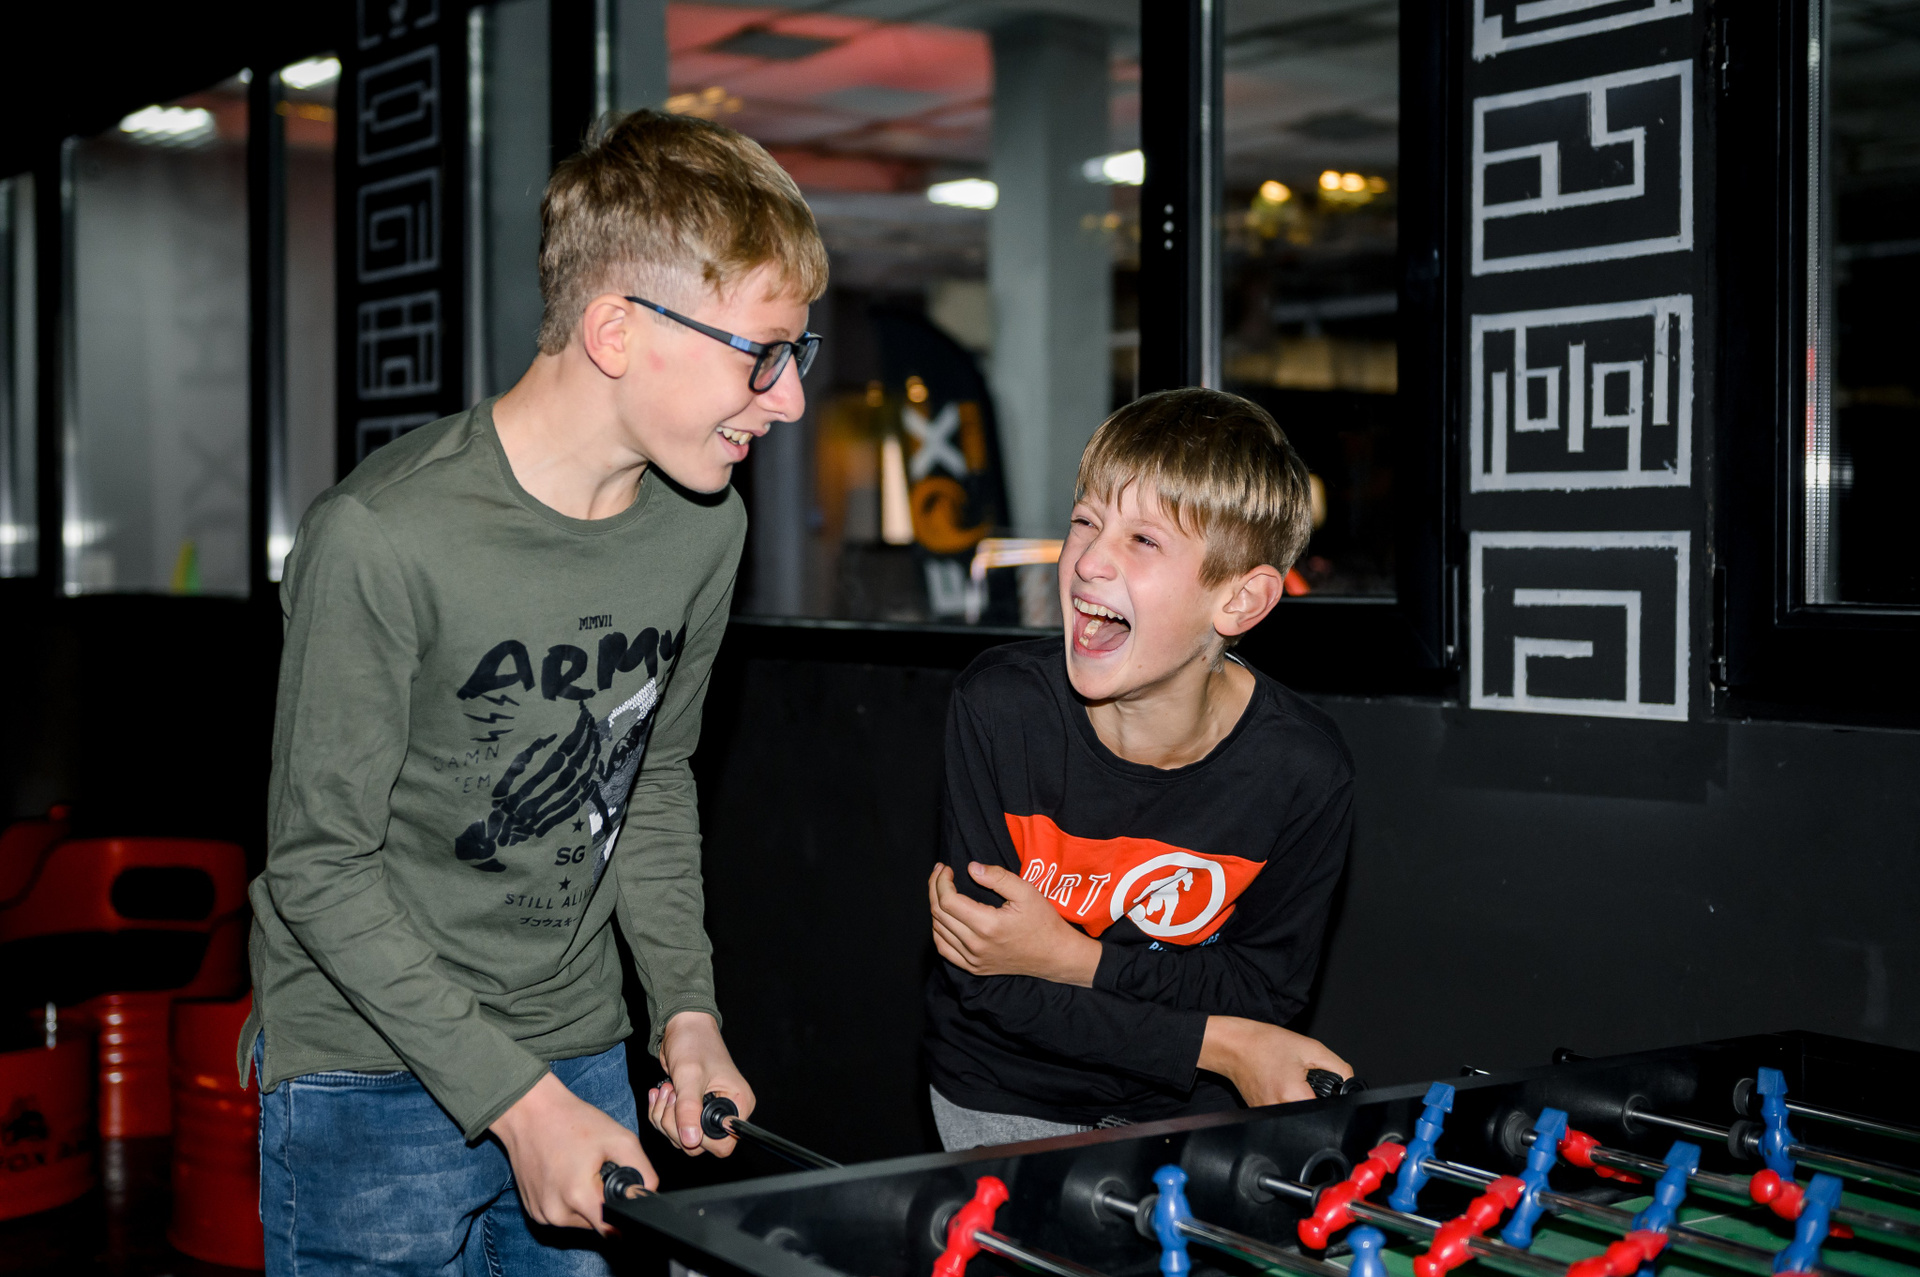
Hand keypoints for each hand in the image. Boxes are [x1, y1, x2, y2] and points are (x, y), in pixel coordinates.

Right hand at [491, 1071, 651, 1234]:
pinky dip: (568, 1199)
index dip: (624, 1217)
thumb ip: (643, 1171)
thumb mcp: (619, 1139)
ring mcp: (541, 1214)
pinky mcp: (532, 1210)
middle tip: (597, 1171)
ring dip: (585, 1202)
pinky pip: (561, 1214)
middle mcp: (556, 1213)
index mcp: (578, 1197)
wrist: (529, 1112)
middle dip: (602, 1202)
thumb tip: (649, 1195)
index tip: (623, 1198)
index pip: (612, 1230)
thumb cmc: (573, 1121)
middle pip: (595, 1224)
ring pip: (578, 1220)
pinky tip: (565, 1174)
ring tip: (579, 1169)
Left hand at [647, 1011, 751, 1157]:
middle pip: (699, 1144)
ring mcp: (707, 1112)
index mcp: (738, 1105)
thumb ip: (689, 1109)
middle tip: (671, 1096)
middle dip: (676, 1125)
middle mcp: (726, 1112)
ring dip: (665, 1118)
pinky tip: (660, 1093)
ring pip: (682, 1137)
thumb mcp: (690, 1076)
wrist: (683, 1027)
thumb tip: (691, 1141)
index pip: (724, 1143)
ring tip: (666, 1090)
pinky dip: (661, 1113)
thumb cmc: (694, 1043)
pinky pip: (673, 1127)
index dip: (701, 1138)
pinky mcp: (692, 1110)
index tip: (685, 1115)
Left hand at [929, 861, 1102, 986]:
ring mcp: (974, 960)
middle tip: (940, 873)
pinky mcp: (975, 968)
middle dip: (935, 888)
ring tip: (942, 890)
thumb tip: (970, 868)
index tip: (947, 868)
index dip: (941, 881)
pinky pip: (945, 950)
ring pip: (938, 931)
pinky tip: (943, 918)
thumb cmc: (1042, 921)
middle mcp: (976, 946)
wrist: (1055, 955)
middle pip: (939, 914)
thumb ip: (998, 877)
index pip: (948, 901)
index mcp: (987, 926)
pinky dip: (938, 931)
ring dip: (935, 907)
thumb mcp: (1026, 891)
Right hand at [1198, 1017, 1351, 1106]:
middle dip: (1316, 1099)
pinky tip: (1281, 1084)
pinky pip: (1284, 1114)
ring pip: (1299, 1116)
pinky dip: (1288, 1101)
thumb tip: (1349, 1085)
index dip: (1331, 1099)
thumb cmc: (1265, 1044)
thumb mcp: (1310, 1048)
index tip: (1324, 1087)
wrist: (1234, 1045)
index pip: (1327, 1111)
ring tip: (1291, 1080)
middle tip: (1305, 1079)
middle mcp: (1279, 1111)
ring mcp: (1268, 1115)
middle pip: (1312, 1115)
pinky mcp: (1262, 1114)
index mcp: (1292, 1095)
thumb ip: (1338, 1068)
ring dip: (1302, 1101)